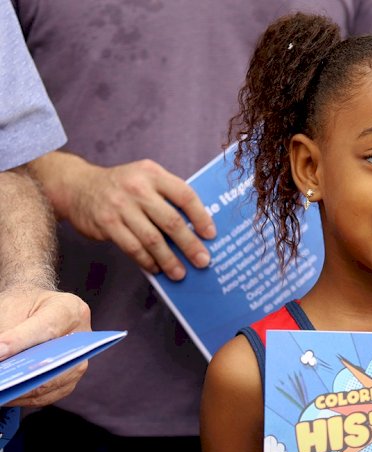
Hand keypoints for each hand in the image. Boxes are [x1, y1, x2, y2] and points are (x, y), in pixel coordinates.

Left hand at [0, 288, 90, 406]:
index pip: (46, 329)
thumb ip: (7, 333)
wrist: (34, 311)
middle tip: (2, 380)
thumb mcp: (11, 308)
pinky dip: (25, 397)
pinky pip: (49, 395)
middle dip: (24, 374)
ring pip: (53, 383)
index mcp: (70, 309)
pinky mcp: (70, 379)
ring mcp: (79, 361)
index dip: (20, 342)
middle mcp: (83, 338)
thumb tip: (1, 358)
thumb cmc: (22, 306)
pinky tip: (6, 396)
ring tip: (2, 391)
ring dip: (23, 390)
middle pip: (56, 362)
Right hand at [62, 156, 215, 279]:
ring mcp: (120, 206)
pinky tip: (156, 268)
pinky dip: (147, 261)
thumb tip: (197, 229)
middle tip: (203, 261)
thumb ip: (168, 196)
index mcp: (152, 174)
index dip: (201, 216)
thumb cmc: (121, 187)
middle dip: (190, 245)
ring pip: (152, 239)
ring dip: (169, 259)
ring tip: (180, 273)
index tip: (211, 235)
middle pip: (171, 221)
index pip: (184, 195)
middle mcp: (137, 187)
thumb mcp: (145, 179)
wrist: (76, 186)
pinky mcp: (106, 223)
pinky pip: (133, 248)